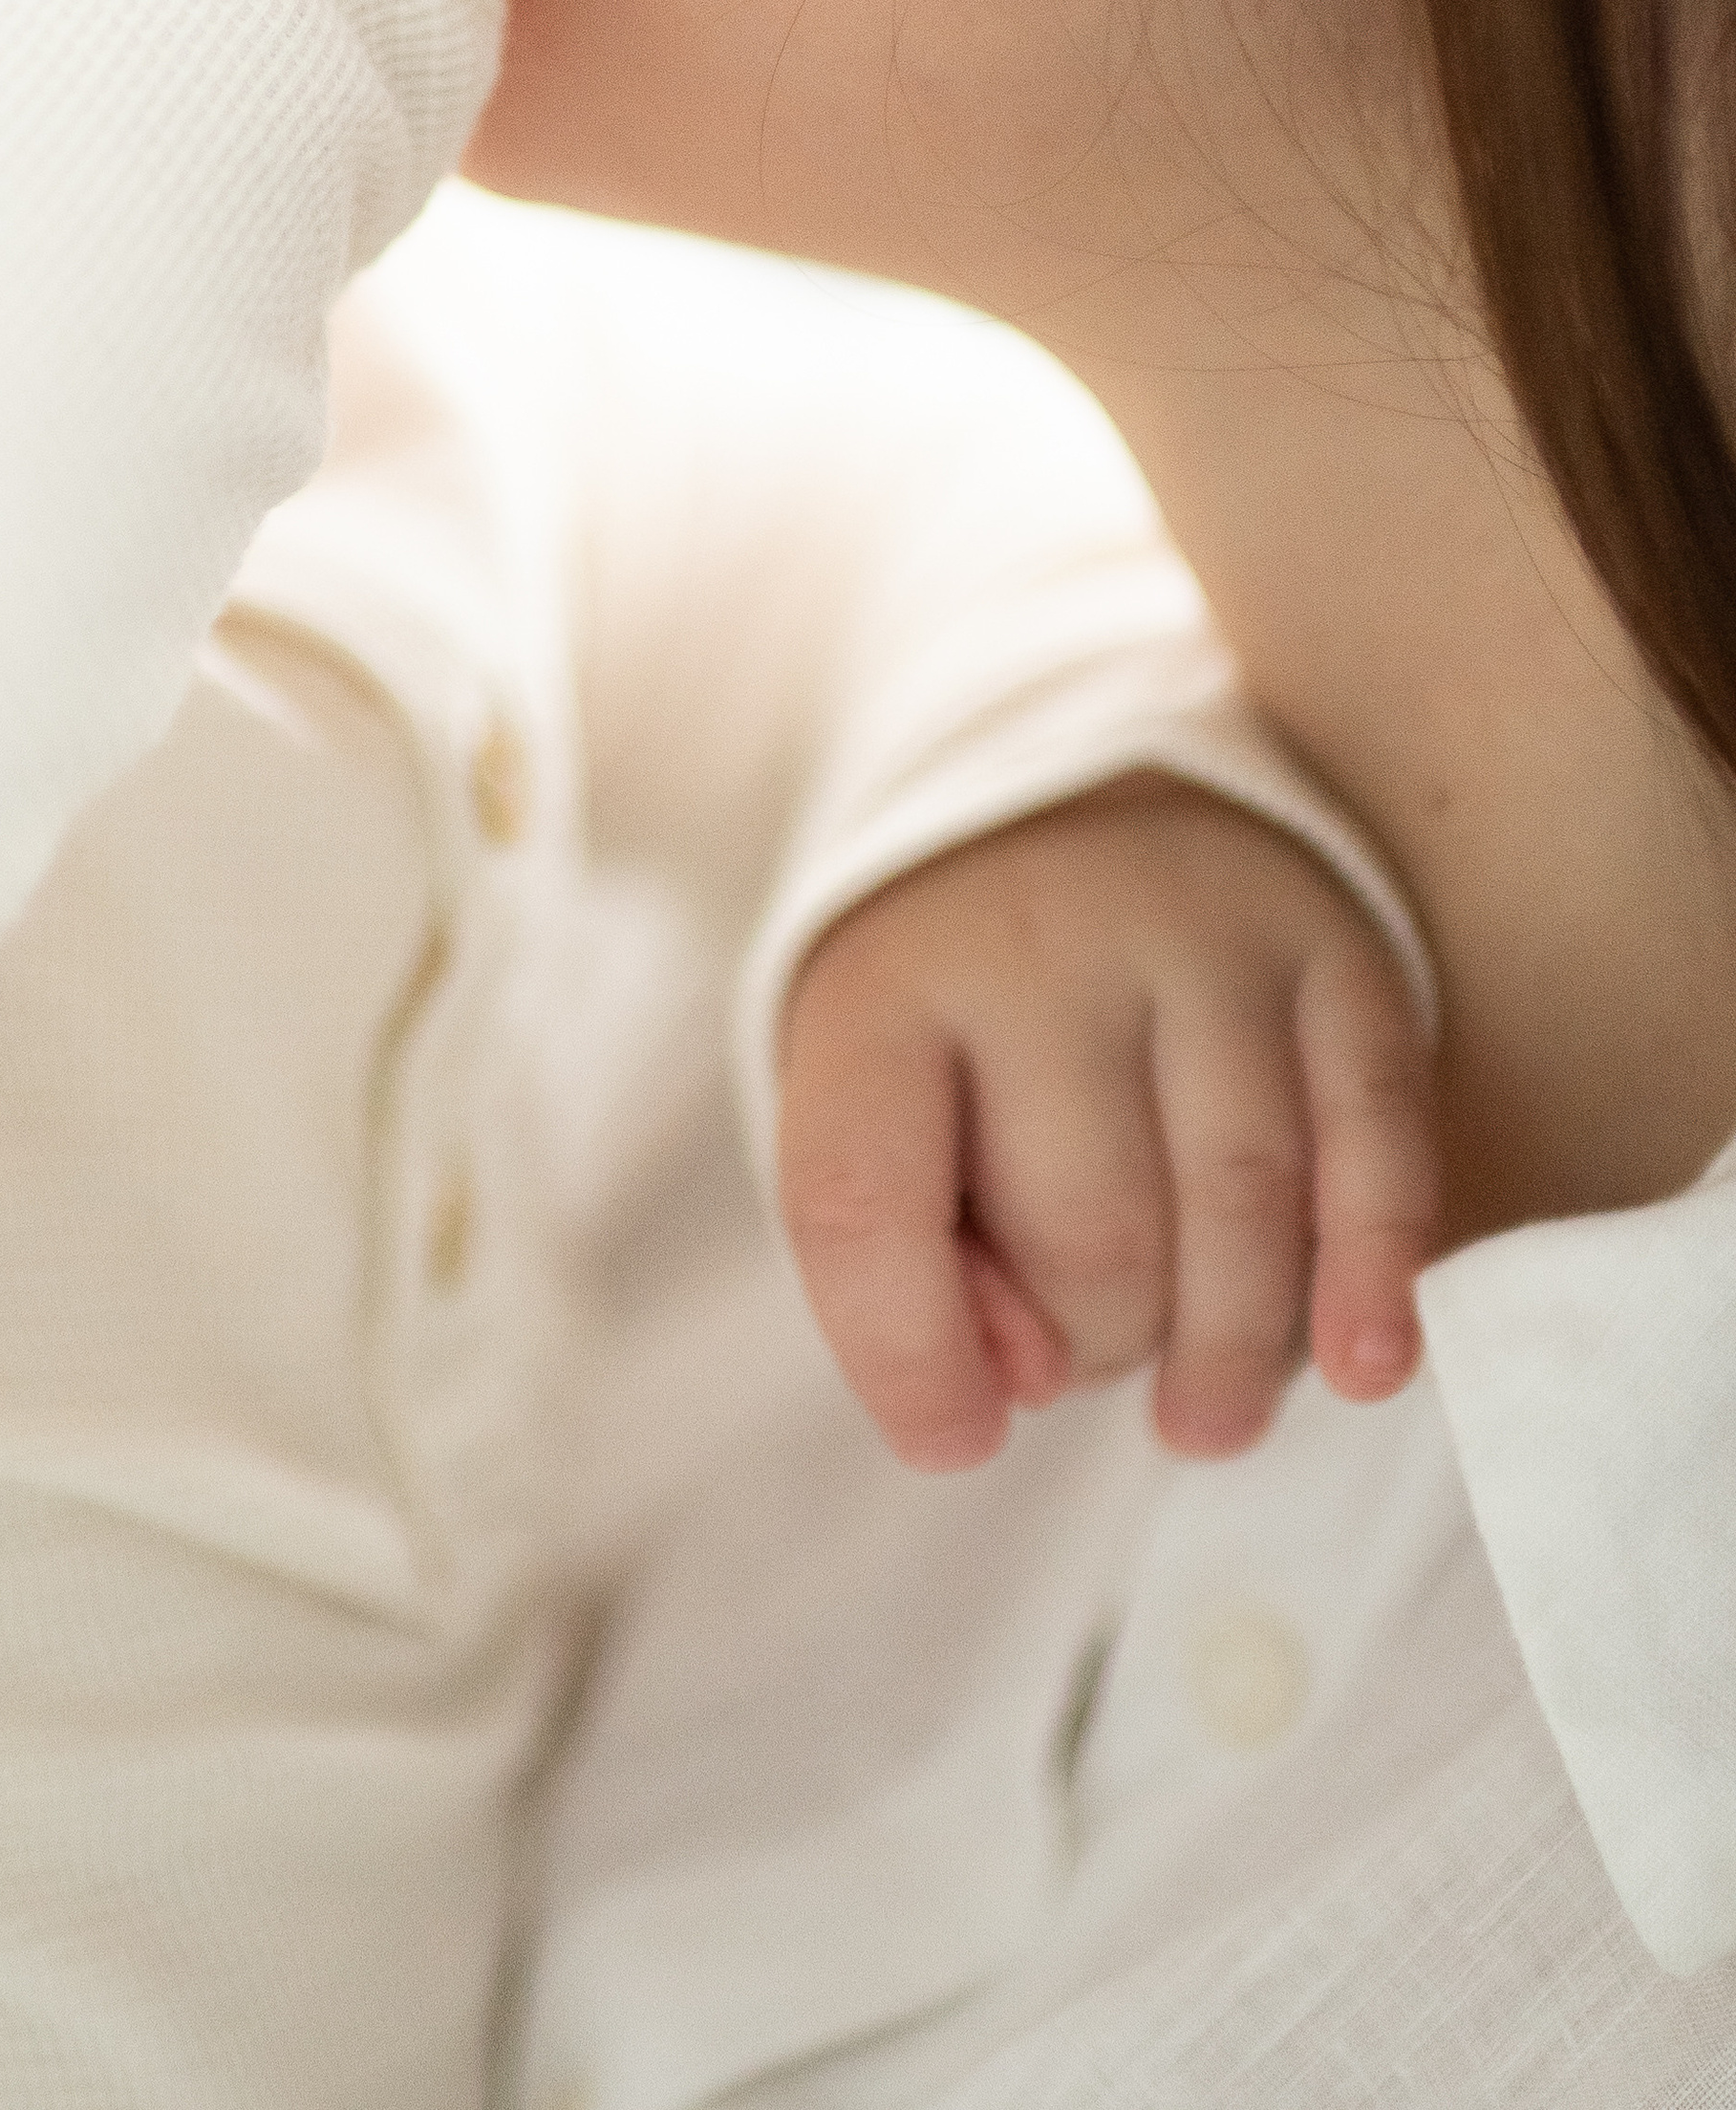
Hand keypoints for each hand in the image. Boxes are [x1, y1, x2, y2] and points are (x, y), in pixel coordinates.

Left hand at [775, 777, 1441, 1468]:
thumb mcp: (873, 1104)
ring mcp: (1205, 935)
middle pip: (1088, 1231)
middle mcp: (1045, 941)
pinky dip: (1372, 1277)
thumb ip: (905, 1256)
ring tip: (1202, 1423)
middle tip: (1093, 1355)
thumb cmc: (960, 1010)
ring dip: (1225, 1354)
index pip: (864, 1199)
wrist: (1074, 798)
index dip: (904, 1357)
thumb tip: (1021, 1386)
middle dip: (1093, 1344)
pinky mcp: (1338, 952)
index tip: (955, 1440)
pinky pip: (1374, 1144)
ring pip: (1238, 1208)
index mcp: (883, 982)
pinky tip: (1354, 1369)